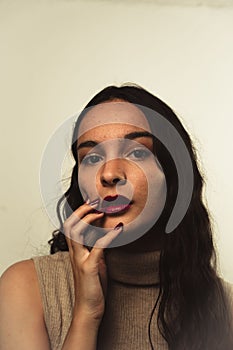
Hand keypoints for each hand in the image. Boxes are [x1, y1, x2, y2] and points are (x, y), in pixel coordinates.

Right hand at [64, 199, 122, 324]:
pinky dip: (108, 236)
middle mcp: (75, 254)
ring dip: (89, 219)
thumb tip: (107, 235)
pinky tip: (118, 229)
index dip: (80, 213)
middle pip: (69, 225)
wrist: (88, 310)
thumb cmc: (93, 287)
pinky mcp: (89, 268)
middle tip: (95, 202)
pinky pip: (97, 247)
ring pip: (76, 233)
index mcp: (76, 252)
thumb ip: (98, 249)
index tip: (93, 203)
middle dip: (81, 211)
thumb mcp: (96, 263)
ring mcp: (80, 260)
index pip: (71, 226)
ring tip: (101, 211)